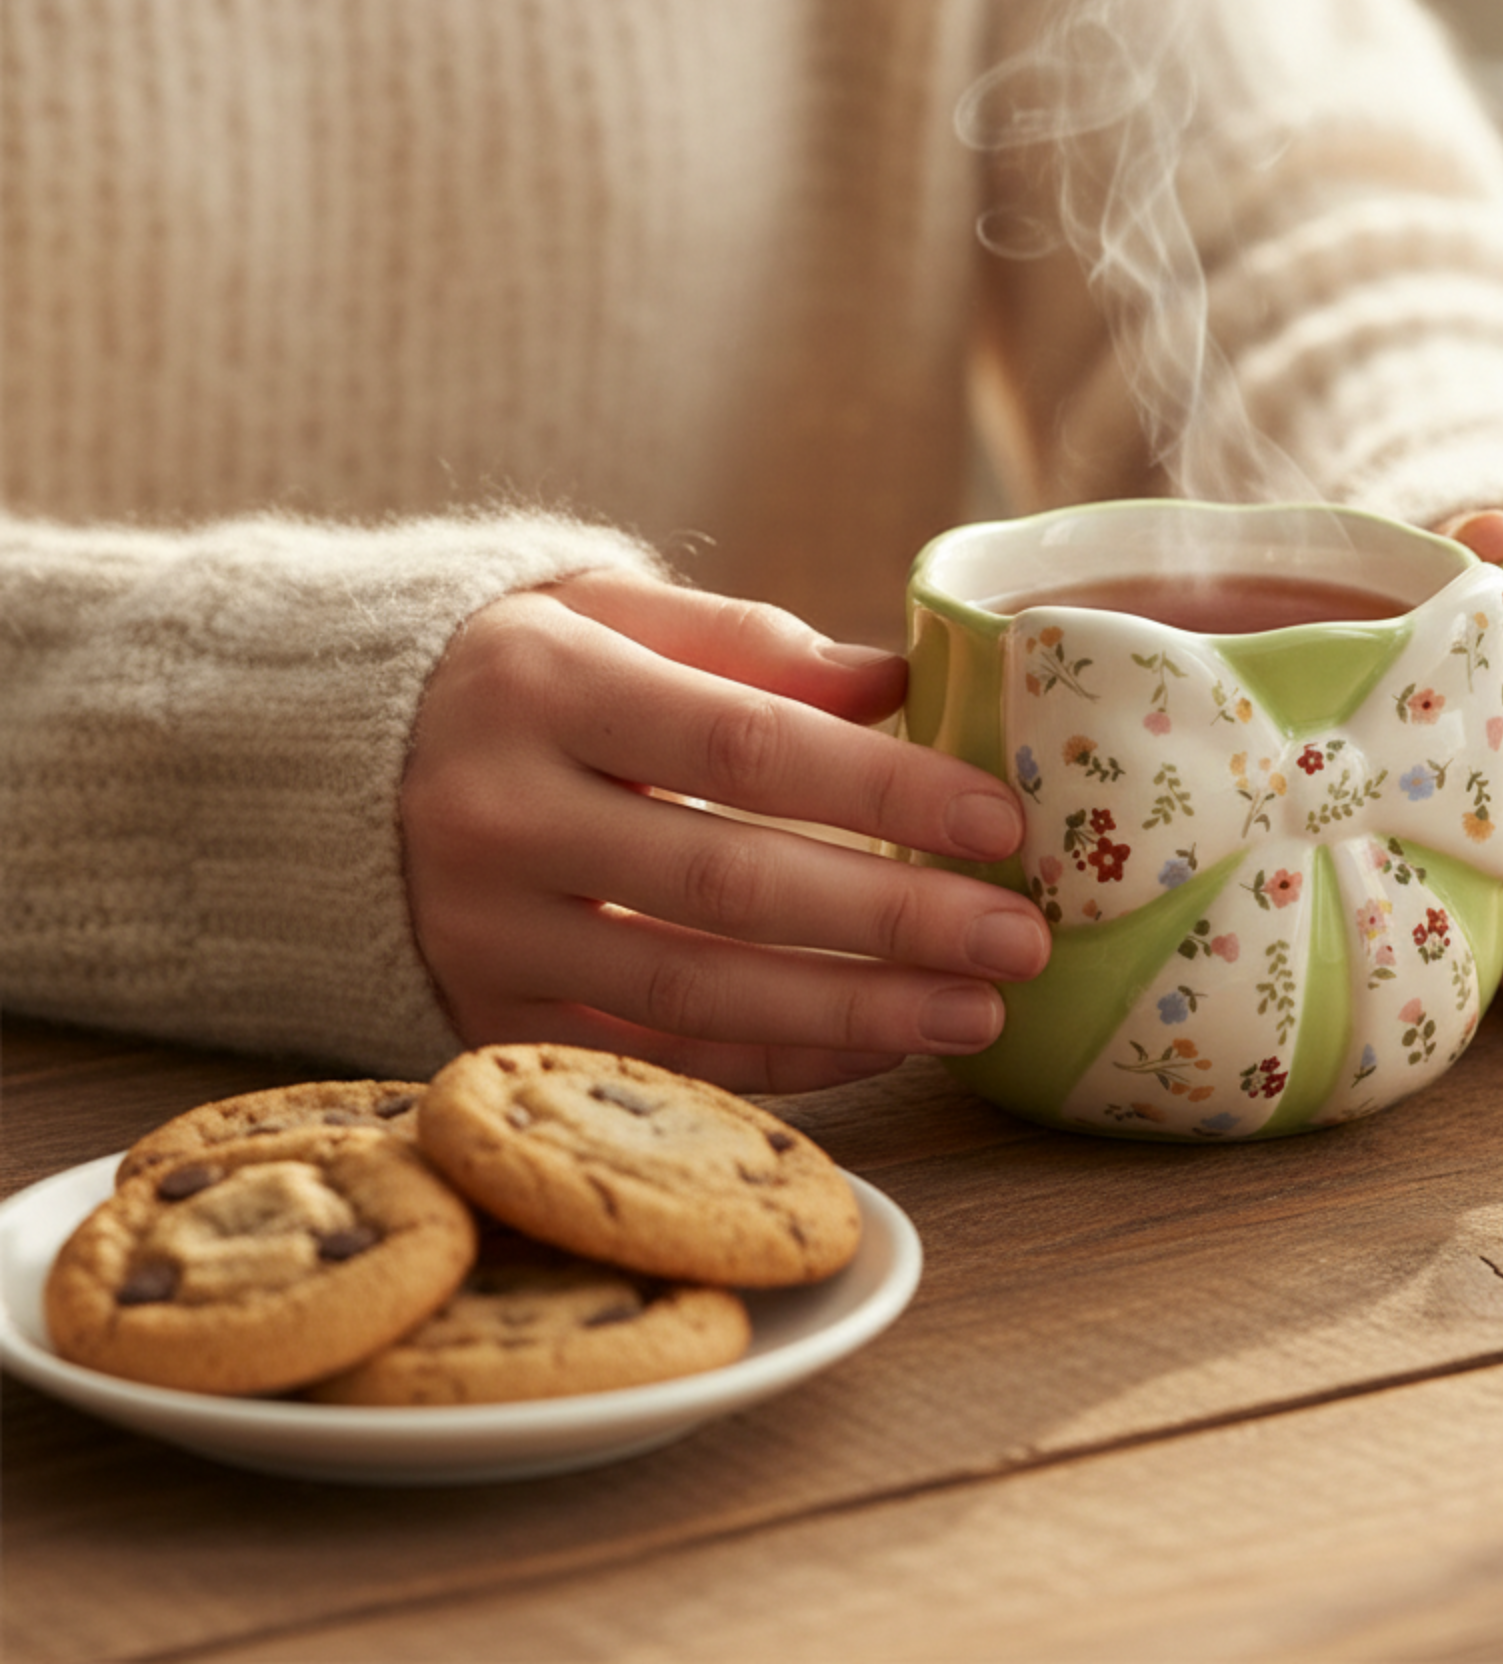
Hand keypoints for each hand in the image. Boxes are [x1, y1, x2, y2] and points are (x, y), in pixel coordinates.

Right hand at [400, 570, 1048, 1090]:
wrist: (311, 761)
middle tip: (1019, 938)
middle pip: (729, 884)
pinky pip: (647, 1056)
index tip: (996, 820)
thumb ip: (746, 643)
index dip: (880, 790)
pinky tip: (872, 1044)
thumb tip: (894, 681)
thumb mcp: (601, 613)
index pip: (743, 745)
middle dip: (893, 919)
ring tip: (976, 1011)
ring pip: (694, 993)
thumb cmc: (505, 673)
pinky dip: (769, 1062)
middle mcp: (497, 815)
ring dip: (852, 1011)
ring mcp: (479, 932)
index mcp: (539, 685)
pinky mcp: (478, 1018)